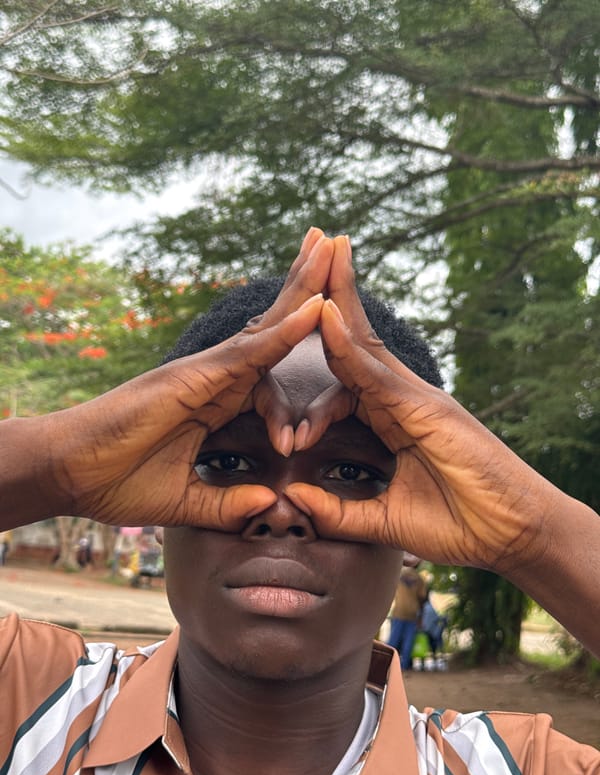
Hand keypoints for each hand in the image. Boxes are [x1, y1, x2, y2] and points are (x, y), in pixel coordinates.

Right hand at [5, 232, 332, 531]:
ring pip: (267, 324)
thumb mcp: (186, 499)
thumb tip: (269, 505)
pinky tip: (315, 306)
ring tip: (332, 246)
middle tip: (335, 250)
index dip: (298, 368)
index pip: (270, 372)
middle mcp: (218, 377)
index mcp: (218, 401)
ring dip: (303, 286)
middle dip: (305, 290)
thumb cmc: (118, 481)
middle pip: (273, 328)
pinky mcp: (197, 376)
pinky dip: (285, 328)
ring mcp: (209, 371)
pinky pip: (251, 349)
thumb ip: (229, 503)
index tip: (312, 395)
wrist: (71, 474)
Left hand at [285, 239, 556, 571]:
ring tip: (320, 249)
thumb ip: (340, 511)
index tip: (287, 316)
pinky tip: (324, 313)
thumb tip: (295, 498)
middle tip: (311, 248)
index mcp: (389, 417)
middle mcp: (399, 397)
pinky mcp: (425, 408)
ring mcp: (413, 398)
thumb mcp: (387, 520)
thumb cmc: (460, 523)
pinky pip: (376, 371)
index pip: (344, 370)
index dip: (318, 340)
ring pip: (364, 340)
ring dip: (339, 294)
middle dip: (331, 293)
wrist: (513, 534)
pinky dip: (348, 341)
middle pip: (353, 339)